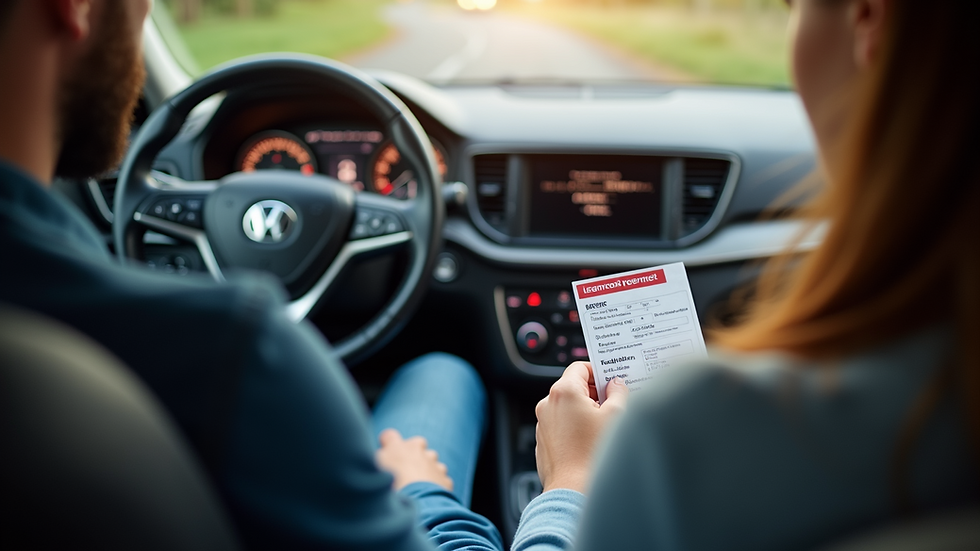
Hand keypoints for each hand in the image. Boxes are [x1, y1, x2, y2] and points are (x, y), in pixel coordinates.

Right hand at [376, 429, 452, 491]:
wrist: (415, 501)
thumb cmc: (390, 484)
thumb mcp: (374, 468)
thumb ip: (378, 459)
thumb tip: (381, 455)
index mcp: (399, 446)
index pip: (391, 437)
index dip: (387, 443)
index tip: (385, 451)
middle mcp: (419, 451)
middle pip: (418, 445)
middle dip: (413, 454)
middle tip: (405, 470)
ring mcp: (434, 465)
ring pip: (433, 462)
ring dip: (427, 470)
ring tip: (417, 487)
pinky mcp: (444, 480)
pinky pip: (442, 479)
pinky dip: (436, 485)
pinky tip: (427, 496)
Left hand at [534, 362, 628, 493]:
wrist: (573, 490)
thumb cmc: (593, 455)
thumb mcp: (616, 416)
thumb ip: (619, 392)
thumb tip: (616, 385)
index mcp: (563, 392)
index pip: (581, 367)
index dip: (599, 371)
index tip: (612, 380)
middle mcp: (548, 404)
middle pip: (574, 387)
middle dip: (595, 394)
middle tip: (615, 404)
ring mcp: (543, 423)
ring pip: (568, 407)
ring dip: (586, 411)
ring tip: (604, 427)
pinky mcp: (544, 441)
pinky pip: (561, 425)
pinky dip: (575, 427)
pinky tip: (591, 441)